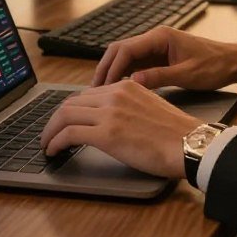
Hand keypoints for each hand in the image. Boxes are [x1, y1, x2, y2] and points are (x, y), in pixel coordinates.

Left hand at [39, 79, 200, 177]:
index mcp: (126, 86)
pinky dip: (55, 142)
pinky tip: (53, 151)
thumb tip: (113, 120)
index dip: (71, 110)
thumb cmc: (177, 134)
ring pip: (65, 115)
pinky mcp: (106, 134)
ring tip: (47, 144)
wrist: (190, 144)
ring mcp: (109, 113)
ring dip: (50, 130)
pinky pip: (69, 134)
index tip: (65, 122)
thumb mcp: (150, 107)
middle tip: (50, 134)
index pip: (87, 94)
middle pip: (71, 102)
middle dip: (55, 119)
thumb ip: (129, 107)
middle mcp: (115, 94)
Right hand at [92, 26, 236, 90]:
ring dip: (112, 73)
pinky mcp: (158, 57)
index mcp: (160, 37)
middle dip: (105, 69)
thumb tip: (133, 81)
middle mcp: (154, 38)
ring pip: (125, 57)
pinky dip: (123, 76)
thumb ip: (160, 76)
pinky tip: (118, 91)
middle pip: (120, 50)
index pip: (126, 49)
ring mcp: (155, 47)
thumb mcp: (188, 74)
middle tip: (93, 91)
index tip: (102, 87)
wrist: (232, 62)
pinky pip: (134, 64)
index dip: (111, 68)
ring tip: (101, 94)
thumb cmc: (214, 65)